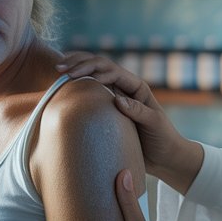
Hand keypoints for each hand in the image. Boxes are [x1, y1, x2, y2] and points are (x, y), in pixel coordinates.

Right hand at [57, 52, 199, 189]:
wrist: (165, 157)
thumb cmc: (163, 139)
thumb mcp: (154, 124)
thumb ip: (138, 111)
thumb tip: (117, 99)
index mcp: (136, 87)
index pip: (111, 70)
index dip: (92, 69)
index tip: (74, 75)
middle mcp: (124, 88)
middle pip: (99, 67)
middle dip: (80, 64)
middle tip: (59, 68)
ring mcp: (115, 97)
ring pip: (93, 76)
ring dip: (76, 70)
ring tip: (56, 70)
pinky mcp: (108, 110)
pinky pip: (90, 94)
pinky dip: (76, 87)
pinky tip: (61, 87)